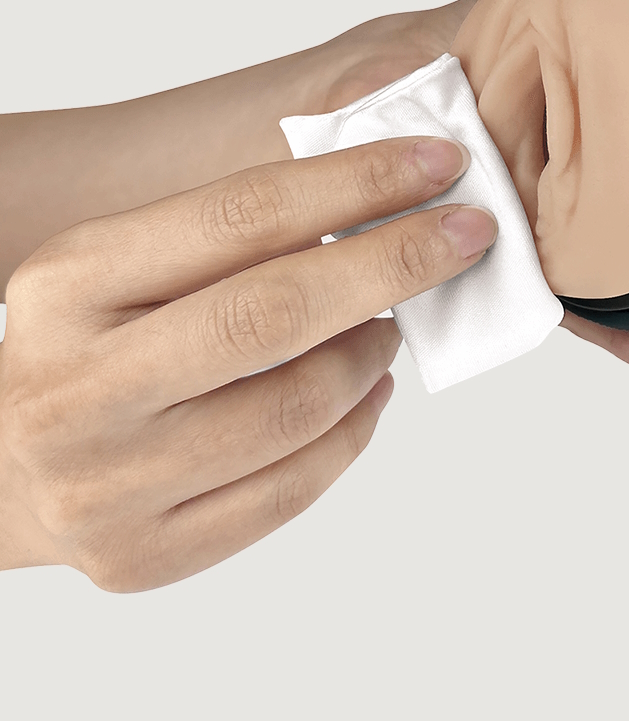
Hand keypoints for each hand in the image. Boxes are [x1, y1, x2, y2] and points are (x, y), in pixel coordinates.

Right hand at [0, 136, 495, 589]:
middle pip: (275, 314)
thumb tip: (383, 191)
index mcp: (69, 283)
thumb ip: (233, 232)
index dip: (356, 184)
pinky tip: (368, 393)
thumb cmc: (88, 347)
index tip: (438, 164)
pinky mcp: (144, 556)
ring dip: (372, 354)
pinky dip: (354, 430)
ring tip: (388, 325)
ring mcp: (107, 484)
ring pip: (297, 408)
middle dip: (395, 263)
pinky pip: (292, 488)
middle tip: (466, 236)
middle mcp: (77, 387)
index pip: (241, 215)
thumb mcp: (122, 264)